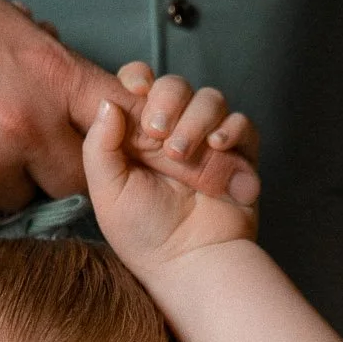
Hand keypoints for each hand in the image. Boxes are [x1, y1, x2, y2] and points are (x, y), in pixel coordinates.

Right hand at [0, 0, 258, 225]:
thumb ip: (45, 59)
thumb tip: (83, 92)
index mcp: (45, 74)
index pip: (120, 120)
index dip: (130, 139)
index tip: (131, 150)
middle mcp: (22, 128)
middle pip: (76, 179)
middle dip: (56, 166)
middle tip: (21, 144)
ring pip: (23, 202)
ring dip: (6, 184)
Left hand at [83, 70, 259, 281]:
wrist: (188, 264)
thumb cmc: (144, 235)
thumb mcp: (107, 191)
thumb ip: (99, 146)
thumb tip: (109, 101)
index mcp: (139, 136)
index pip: (141, 85)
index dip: (138, 77)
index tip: (135, 90)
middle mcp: (175, 133)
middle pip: (177, 85)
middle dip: (168, 99)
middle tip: (158, 133)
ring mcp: (208, 143)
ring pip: (211, 99)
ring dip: (196, 118)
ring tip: (182, 156)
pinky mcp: (239, 157)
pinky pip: (243, 124)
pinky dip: (232, 128)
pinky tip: (217, 146)